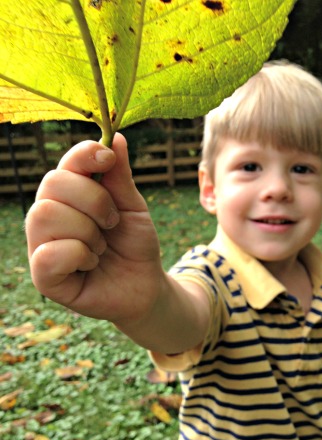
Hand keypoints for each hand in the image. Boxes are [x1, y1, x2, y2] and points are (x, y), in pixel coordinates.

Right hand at [26, 133, 162, 323]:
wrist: (146, 286)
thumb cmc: (135, 245)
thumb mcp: (133, 208)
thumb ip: (120, 177)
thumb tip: (116, 137)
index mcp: (69, 196)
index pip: (64, 164)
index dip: (84, 155)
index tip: (108, 160)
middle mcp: (48, 217)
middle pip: (52, 184)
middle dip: (94, 201)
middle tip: (112, 223)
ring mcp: (42, 246)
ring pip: (46, 215)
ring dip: (88, 231)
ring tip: (101, 248)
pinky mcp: (44, 277)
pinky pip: (48, 254)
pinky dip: (79, 256)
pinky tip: (90, 265)